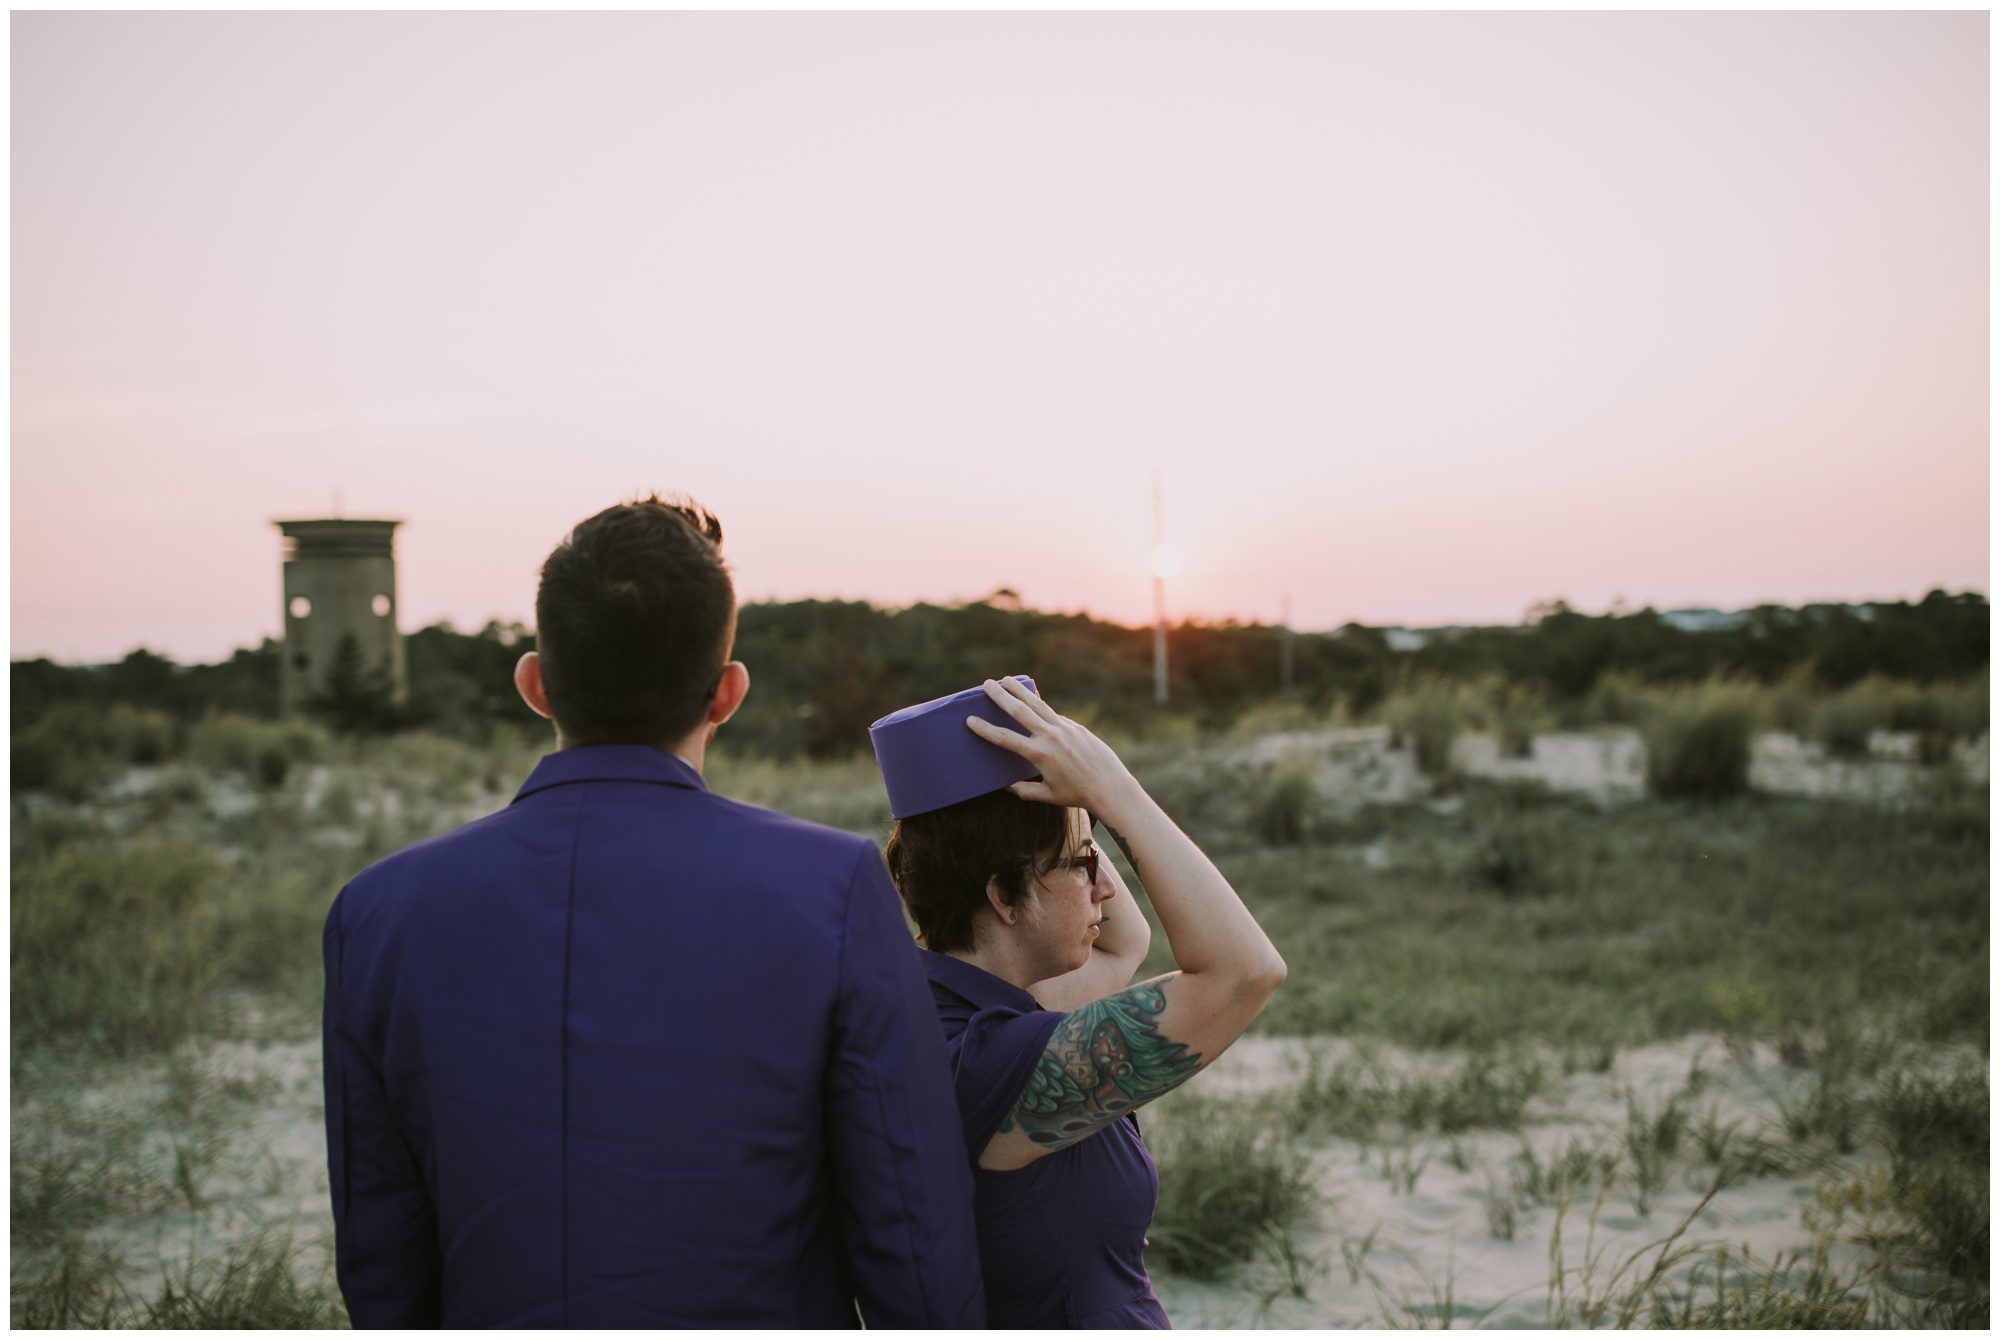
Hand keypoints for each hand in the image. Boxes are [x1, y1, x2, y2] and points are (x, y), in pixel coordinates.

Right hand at [965, 676, 1144, 817]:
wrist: (1109, 786)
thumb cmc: (1076, 795)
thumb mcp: (1047, 795)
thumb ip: (1023, 790)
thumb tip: (1005, 785)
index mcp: (1039, 754)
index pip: (1005, 738)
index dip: (985, 728)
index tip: (970, 719)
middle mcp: (1050, 736)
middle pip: (1019, 710)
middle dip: (1000, 695)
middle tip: (987, 684)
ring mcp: (1064, 728)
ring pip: (1037, 703)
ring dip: (1020, 690)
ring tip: (1007, 679)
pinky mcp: (1075, 726)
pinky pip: (1052, 714)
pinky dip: (1040, 707)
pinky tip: (1031, 702)